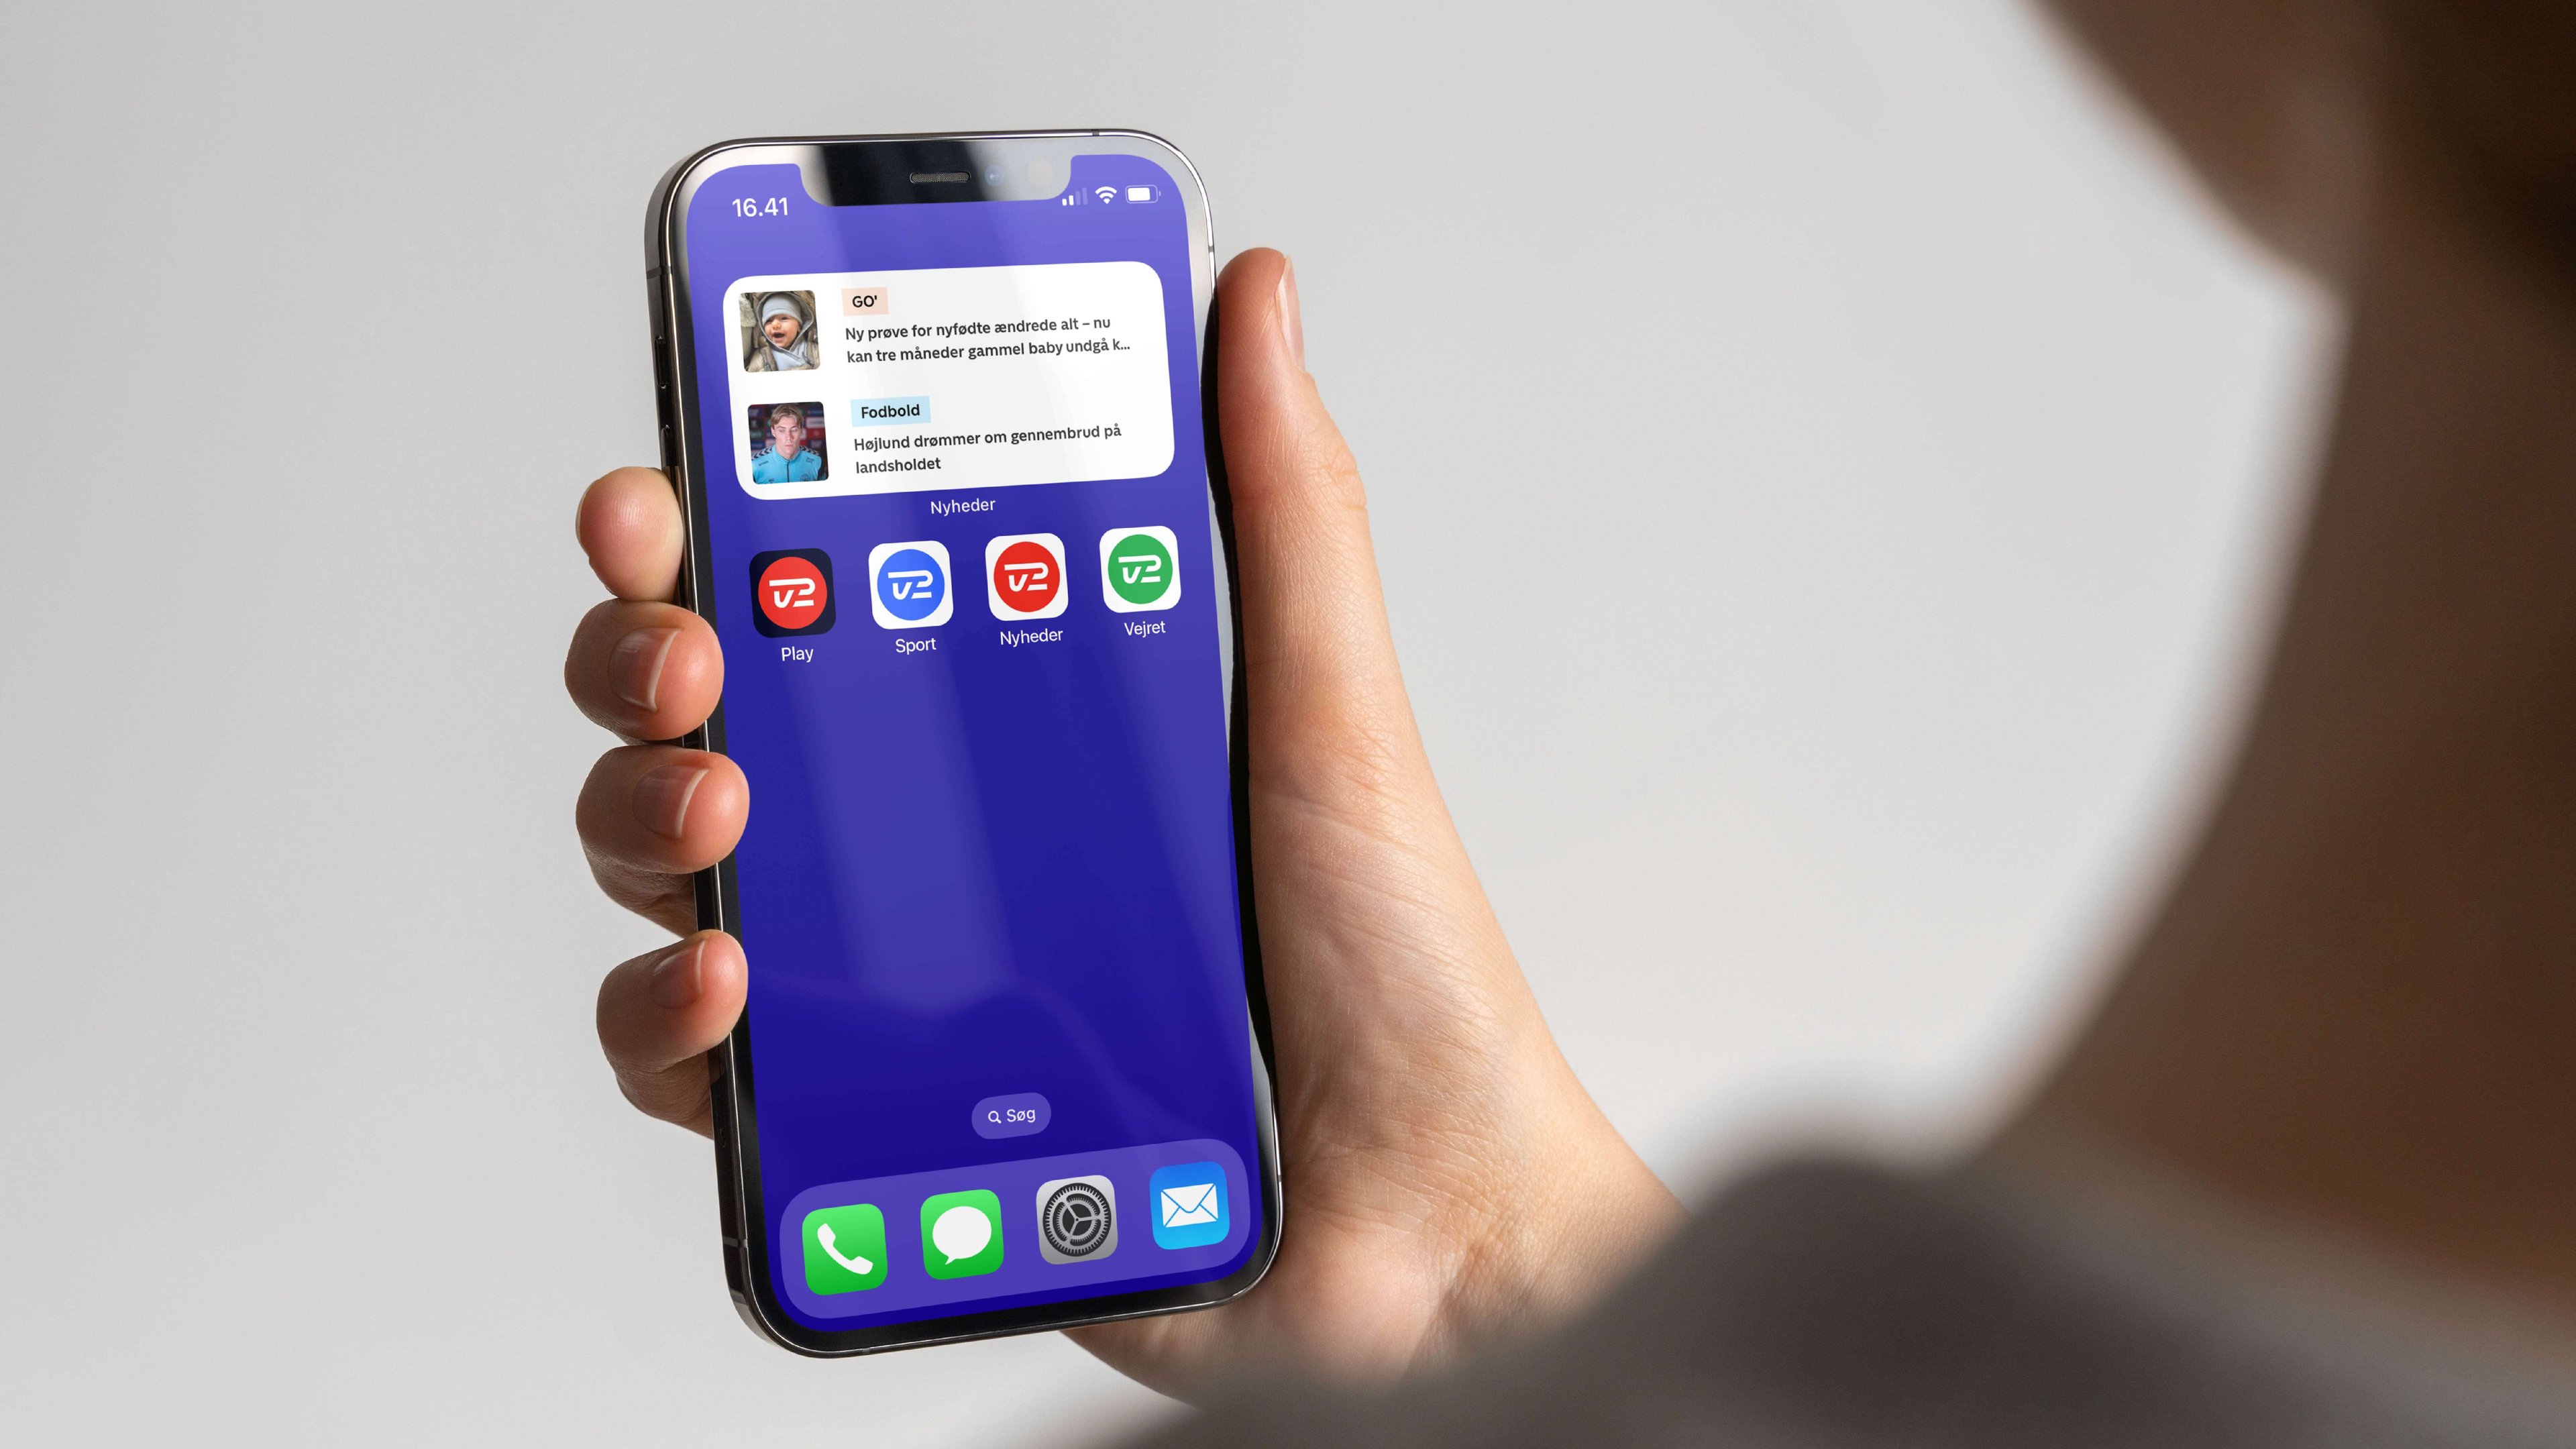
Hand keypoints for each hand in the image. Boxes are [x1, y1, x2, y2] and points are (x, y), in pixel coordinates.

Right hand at [566, 249, 1680, 1397]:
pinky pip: (705, 1064)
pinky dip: (674, 1021)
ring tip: (718, 812)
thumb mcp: (1331, 708)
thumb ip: (1279, 502)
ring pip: (678, 869)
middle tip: (689, 651)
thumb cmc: (1395, 974)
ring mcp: (895, 968)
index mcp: (1018, 712)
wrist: (1419, 1219)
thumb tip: (1248, 296)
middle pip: (711, 713)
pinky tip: (730, 989)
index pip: (822, 585)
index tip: (671, 487)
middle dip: (649, 655)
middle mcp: (935, 830)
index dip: (715, 523)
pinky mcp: (874, 1112)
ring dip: (643, 816)